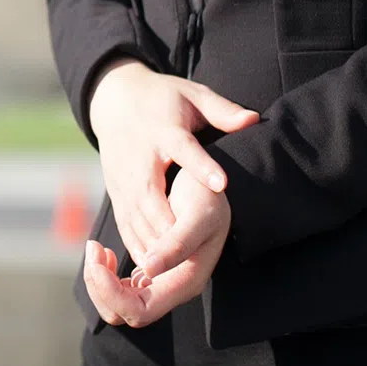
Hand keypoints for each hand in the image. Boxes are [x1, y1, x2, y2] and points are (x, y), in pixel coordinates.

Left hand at [80, 167, 231, 328]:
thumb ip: (176, 245)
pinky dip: (106, 275)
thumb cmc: (207, 200)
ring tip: (97, 249)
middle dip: (100, 286)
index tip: (98, 263)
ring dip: (99, 281)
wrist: (209, 189)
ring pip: (118, 303)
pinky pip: (120, 290)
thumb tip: (149, 269)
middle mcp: (173, 290)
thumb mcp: (198, 217)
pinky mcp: (151, 274)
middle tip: (94, 247)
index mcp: (186, 284)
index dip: (112, 294)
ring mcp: (161, 284)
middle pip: (123, 312)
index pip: (140, 311)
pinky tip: (107, 252)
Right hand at [88, 58, 251, 267]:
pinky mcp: (116, 192)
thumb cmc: (163, 99)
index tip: (221, 185)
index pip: (184, 149)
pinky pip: (126, 224)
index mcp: (164, 131)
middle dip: (166, 222)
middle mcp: (140, 157)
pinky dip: (137, 246)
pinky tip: (152, 269)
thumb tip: (253, 119)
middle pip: (150, 192)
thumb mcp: (193, 96)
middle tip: (186, 248)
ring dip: (151, 241)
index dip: (201, 167)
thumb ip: (222, 111)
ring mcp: (123, 177)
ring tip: (171, 269)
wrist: (113, 100)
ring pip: (135, 214)